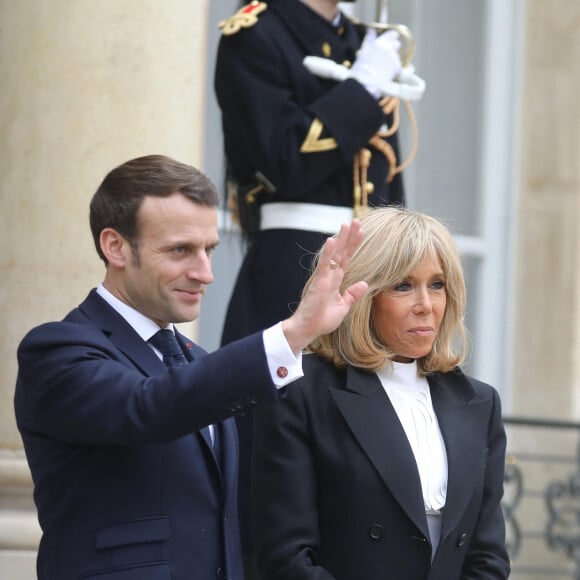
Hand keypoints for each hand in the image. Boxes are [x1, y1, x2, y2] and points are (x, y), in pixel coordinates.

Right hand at [281, 220, 367, 353]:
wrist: (308, 329)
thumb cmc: (322, 319)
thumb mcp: (343, 306)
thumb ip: (352, 294)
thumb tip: (364, 283)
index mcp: (336, 280)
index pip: (347, 258)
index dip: (353, 245)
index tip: (361, 231)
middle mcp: (330, 275)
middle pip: (342, 252)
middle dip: (349, 237)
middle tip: (357, 220)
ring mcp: (324, 277)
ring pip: (334, 254)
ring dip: (341, 239)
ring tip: (347, 224)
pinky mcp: (319, 282)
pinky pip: (324, 265)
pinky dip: (328, 253)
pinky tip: (331, 240)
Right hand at [349, 29, 401, 97]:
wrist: (366, 83)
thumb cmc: (361, 68)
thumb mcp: (363, 50)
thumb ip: (369, 38)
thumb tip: (371, 29)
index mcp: (379, 43)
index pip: (392, 34)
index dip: (392, 36)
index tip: (392, 38)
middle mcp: (388, 48)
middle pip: (396, 43)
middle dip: (393, 47)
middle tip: (386, 54)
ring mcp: (393, 57)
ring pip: (397, 54)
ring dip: (392, 58)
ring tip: (384, 65)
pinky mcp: (397, 67)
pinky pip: (398, 64)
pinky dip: (394, 67)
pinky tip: (386, 72)